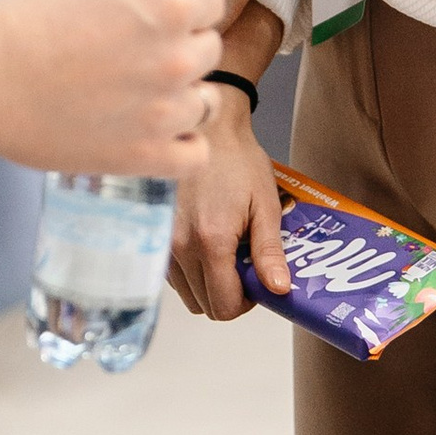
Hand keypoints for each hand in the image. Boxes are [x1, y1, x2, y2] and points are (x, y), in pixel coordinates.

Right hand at [0, 0, 223, 175]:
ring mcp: (164, 112)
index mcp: (168, 7)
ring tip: (152, 98)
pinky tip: (161, 135)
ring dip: (184, 97)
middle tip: (151, 56)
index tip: (172, 16)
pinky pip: (195, 155)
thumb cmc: (21, 20)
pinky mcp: (143, 156)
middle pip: (210, 52)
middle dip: (185, 50)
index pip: (212, 3)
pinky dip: (184, 145)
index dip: (192, 7)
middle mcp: (176, 59)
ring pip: (207, 104)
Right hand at [168, 94, 290, 321]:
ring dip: (209, 285)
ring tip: (228, 253)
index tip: (257, 281)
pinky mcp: (156, 234)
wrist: (206, 127)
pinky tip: (208, 243)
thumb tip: (279, 289)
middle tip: (246, 267)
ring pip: (187, 294)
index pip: (224, 307)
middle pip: (204, 306)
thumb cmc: (237, 160)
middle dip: (229, 295)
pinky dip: (192, 271)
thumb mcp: (264, 205)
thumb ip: (269, 252)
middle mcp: (180, 247)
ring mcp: (164, 242)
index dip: (246, 303)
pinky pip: (174, 274)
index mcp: (211, 242)